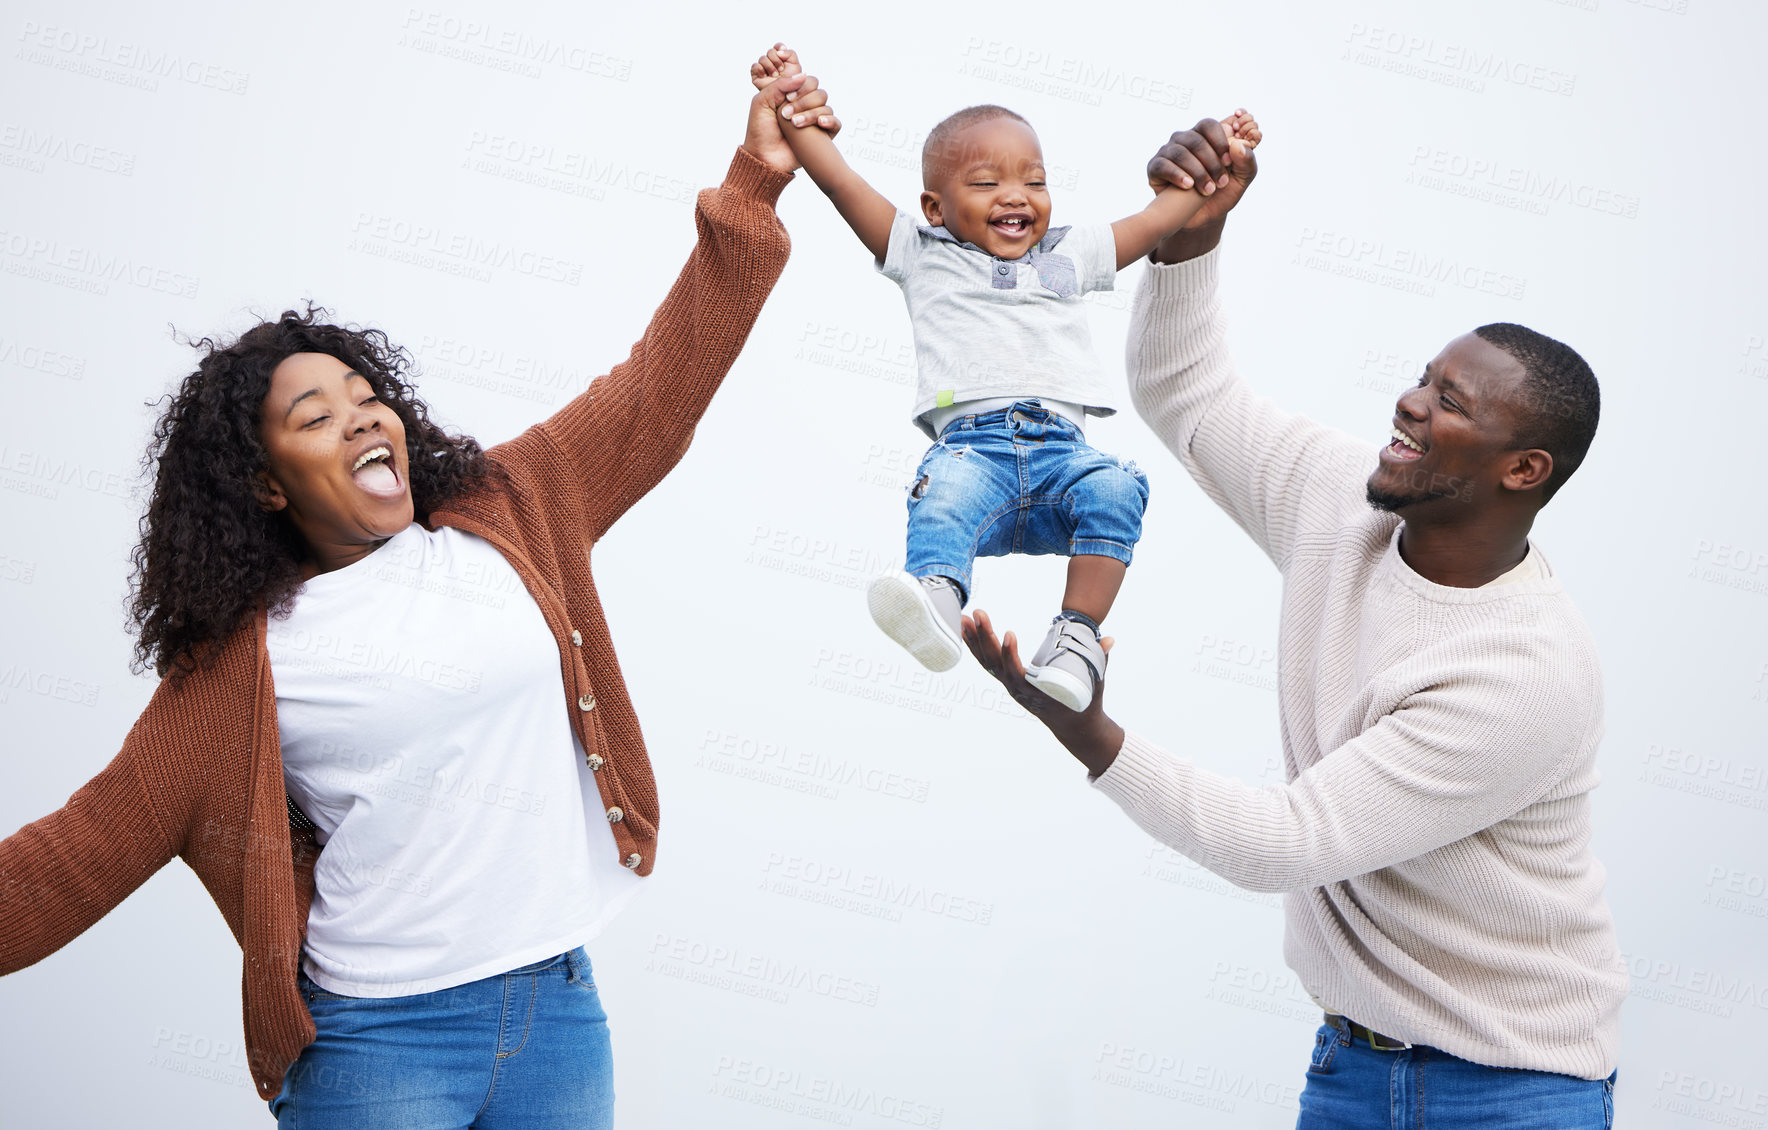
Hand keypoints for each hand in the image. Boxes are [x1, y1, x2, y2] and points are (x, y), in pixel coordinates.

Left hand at [744, 66, 838, 173]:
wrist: (764, 158)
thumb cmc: (760, 131)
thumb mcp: (762, 102)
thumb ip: (780, 85)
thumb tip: (803, 75)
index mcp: (793, 96)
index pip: (809, 81)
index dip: (802, 87)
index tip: (788, 98)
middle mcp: (805, 107)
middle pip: (819, 93)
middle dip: (804, 102)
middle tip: (787, 114)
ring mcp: (814, 121)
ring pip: (826, 107)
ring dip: (811, 114)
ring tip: (795, 124)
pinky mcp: (822, 136)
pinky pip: (836, 123)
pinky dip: (830, 121)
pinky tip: (820, 124)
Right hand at [750, 42, 800, 89]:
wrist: (785, 96)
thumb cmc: (792, 83)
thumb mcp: (795, 66)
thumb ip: (790, 54)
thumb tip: (779, 51)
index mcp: (782, 59)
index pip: (778, 46)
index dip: (779, 47)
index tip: (782, 52)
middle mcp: (772, 62)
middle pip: (770, 51)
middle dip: (776, 60)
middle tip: (781, 69)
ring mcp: (764, 68)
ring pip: (763, 58)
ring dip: (770, 66)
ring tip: (775, 75)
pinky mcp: (756, 75)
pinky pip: (755, 66)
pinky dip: (761, 69)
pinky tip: (766, 76)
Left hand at [962, 609, 1125, 776]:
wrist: (1075, 727)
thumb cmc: (1085, 704)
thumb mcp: (1094, 685)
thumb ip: (1099, 661)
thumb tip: (1109, 639)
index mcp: (1035, 693)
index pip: (1016, 674)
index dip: (1010, 655)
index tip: (1009, 634)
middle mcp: (1017, 690)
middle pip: (995, 664)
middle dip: (985, 638)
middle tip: (978, 613)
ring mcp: (1010, 685)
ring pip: (987, 662)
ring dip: (974, 640)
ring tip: (965, 617)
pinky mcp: (1008, 680)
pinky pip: (988, 662)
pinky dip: (977, 646)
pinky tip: (968, 630)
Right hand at [1145, 111, 1260, 260]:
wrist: (1202, 219)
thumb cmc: (1222, 194)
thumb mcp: (1242, 179)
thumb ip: (1247, 160)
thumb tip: (1237, 145)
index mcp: (1205, 136)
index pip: (1209, 125)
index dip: (1219, 140)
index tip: (1228, 161)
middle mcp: (1184, 139)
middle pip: (1195, 139)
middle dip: (1211, 162)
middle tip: (1221, 183)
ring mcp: (1168, 152)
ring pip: (1180, 152)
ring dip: (1197, 172)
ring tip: (1208, 190)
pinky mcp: (1155, 167)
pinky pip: (1163, 165)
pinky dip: (1177, 175)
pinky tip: (1188, 186)